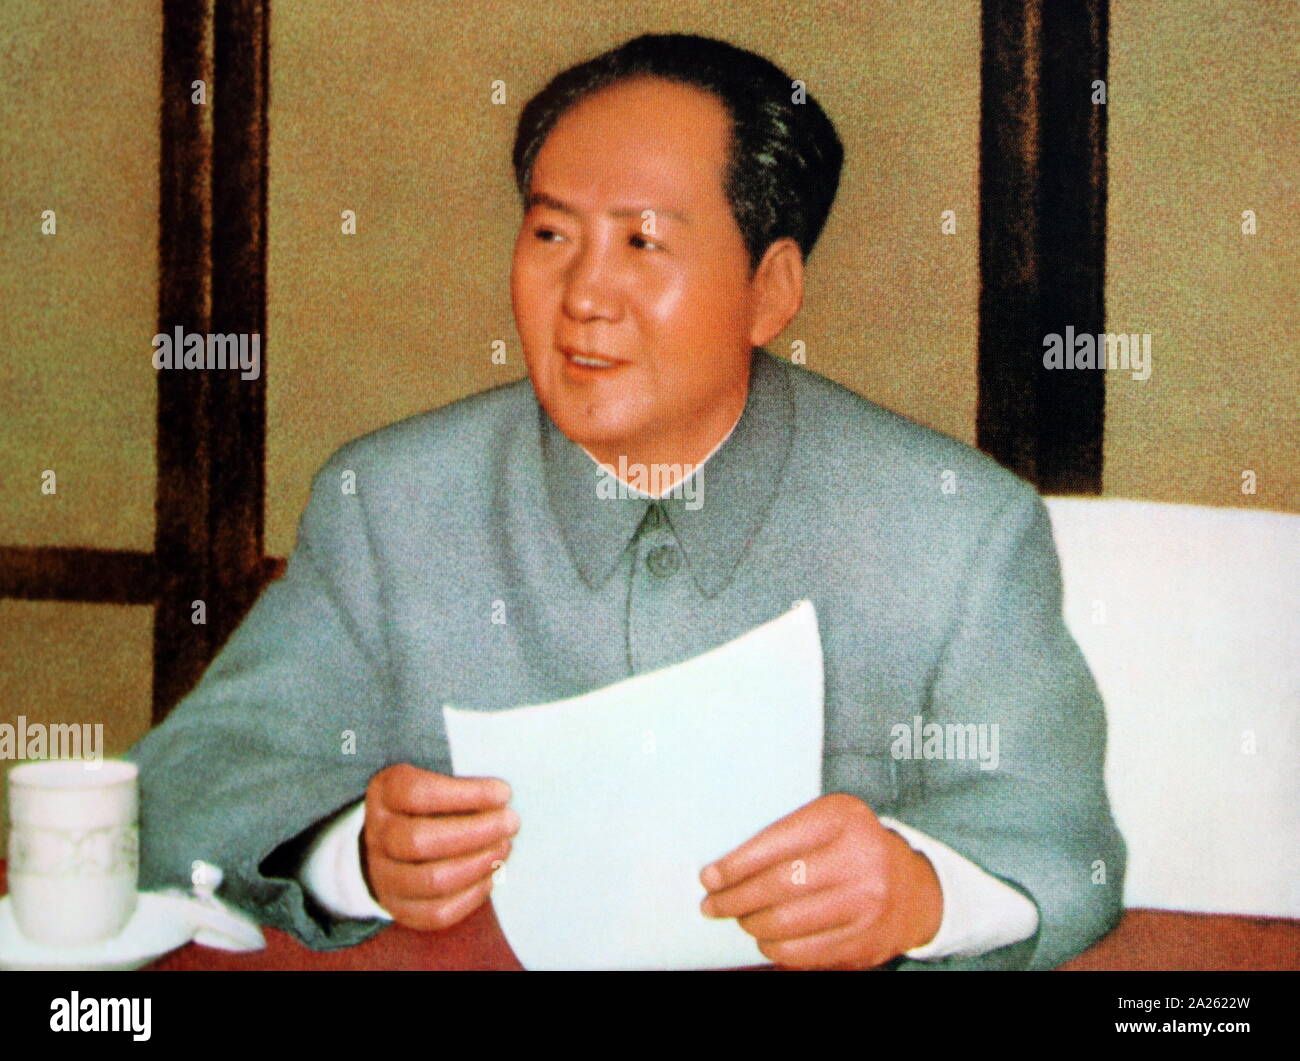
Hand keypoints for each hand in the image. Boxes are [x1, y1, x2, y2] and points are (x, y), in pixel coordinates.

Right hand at [360, 763, 518, 930]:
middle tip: (511, 822)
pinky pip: (438, 912)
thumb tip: (502, 796)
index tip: (503, 793)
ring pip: (431, 880)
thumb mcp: (434, 777)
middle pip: (420, 840)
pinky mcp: (401, 908)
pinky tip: (491, 873)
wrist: (392, 843)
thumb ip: (462, 781)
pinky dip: (472, 894)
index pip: (417, 793)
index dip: (466, 794)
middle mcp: (377, 835)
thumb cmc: (428, 803)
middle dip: (476, 831)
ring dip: (478, 863)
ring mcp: (384, 875)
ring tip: (504, 846)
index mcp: (384, 793)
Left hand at [698, 792, 942, 969]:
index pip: (775, 844)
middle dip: (735, 899)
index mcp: (844, 819)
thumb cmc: (853, 847)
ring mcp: (866, 906)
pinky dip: (774, 949)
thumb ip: (786, 834)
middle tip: (712, 905)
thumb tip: (724, 869)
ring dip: (751, 925)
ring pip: (786, 925)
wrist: (915, 889)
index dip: (735, 865)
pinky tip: (766, 939)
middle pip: (777, 887)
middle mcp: (860, 860)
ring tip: (740, 919)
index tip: (709, 877)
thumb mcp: (829, 821)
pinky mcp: (865, 944)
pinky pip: (803, 955)